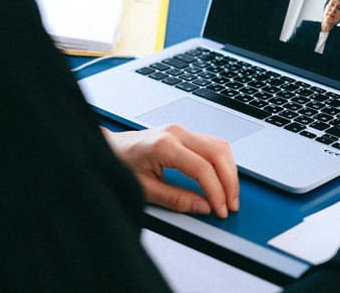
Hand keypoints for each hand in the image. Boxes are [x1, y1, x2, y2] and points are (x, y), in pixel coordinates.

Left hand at [102, 124, 239, 218]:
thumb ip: (176, 199)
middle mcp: (176, 133)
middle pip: (218, 154)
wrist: (109, 148)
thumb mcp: (145, 189)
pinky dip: (222, 163)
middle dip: (229, 182)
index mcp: (164, 145)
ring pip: (219, 146)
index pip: (202, 168)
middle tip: (231, 204)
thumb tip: (203, 207)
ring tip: (229, 195)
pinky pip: (212, 144)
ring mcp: (181, 130)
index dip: (216, 191)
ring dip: (229, 171)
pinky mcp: (183, 133)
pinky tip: (222, 179)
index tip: (220, 209)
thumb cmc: (121, 164)